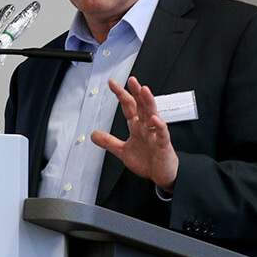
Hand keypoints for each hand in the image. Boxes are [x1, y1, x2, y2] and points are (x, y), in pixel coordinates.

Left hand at [90, 76, 178, 191]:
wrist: (161, 176)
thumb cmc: (148, 161)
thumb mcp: (123, 151)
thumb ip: (109, 142)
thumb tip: (93, 135)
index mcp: (137, 127)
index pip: (129, 107)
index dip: (121, 95)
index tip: (112, 84)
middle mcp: (146, 127)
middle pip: (142, 106)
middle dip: (137, 92)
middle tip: (132, 80)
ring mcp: (155, 134)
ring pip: (153, 114)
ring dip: (149, 102)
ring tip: (144, 90)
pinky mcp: (163, 145)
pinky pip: (162, 134)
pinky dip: (159, 126)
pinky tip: (154, 119)